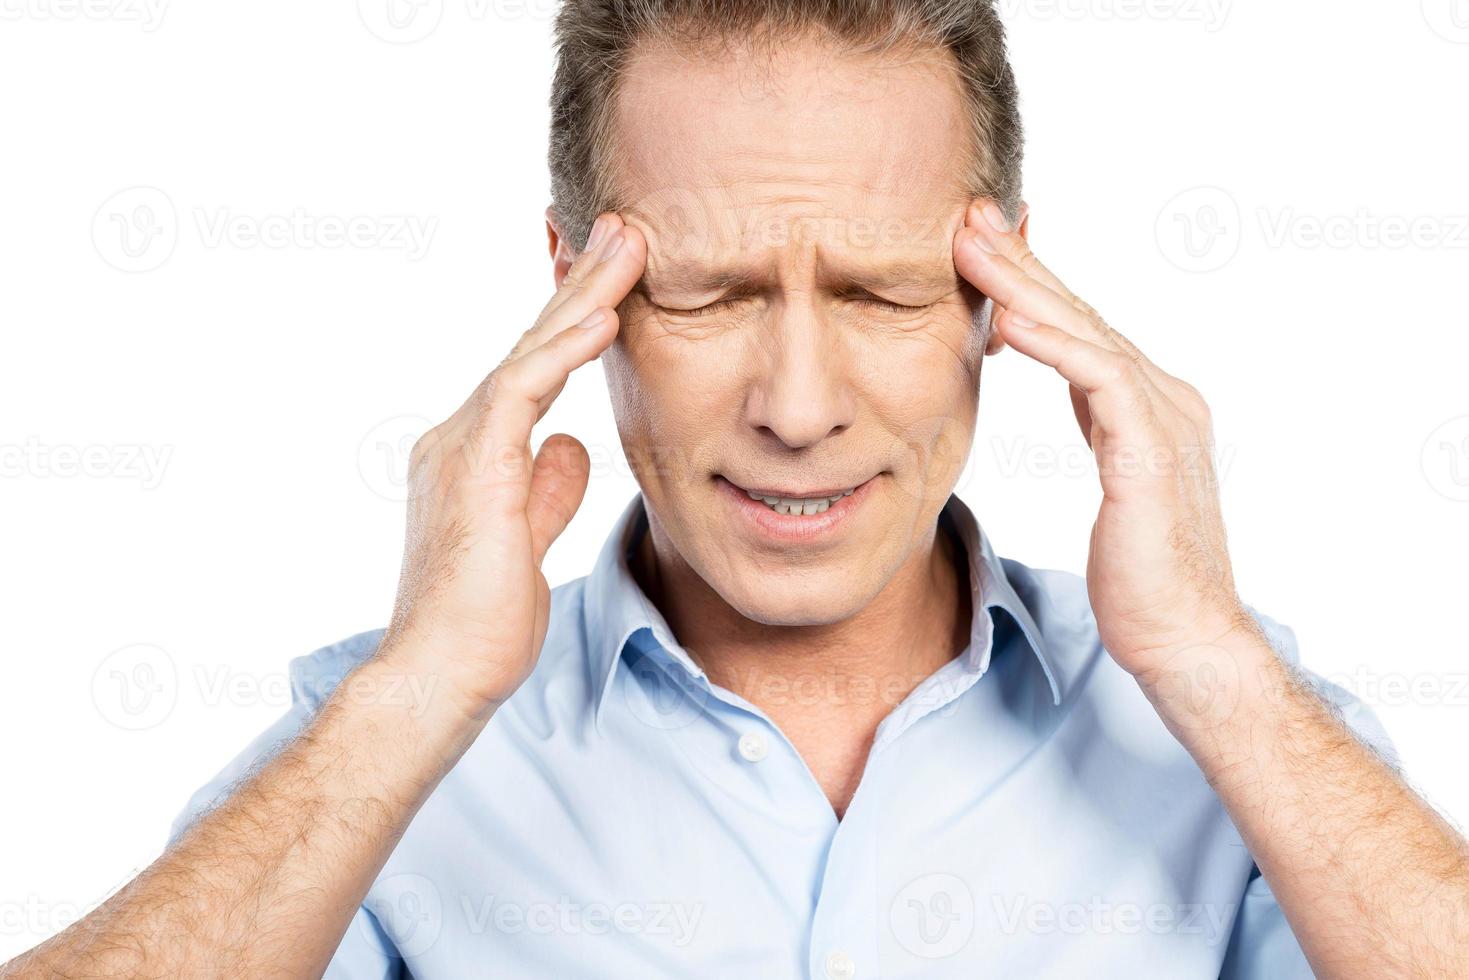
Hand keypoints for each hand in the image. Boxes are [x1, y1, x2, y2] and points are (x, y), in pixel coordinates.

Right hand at [380, 214, 646, 717]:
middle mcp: (459, 436)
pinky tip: (603, 318)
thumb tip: (576, 445)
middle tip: (625, 229)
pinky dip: (562, 353)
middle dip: (581, 283)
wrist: (440, 676)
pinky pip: (520, 394)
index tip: (616, 276)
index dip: (574, 319)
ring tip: (626, 247)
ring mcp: (459, 448)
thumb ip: (548, 487)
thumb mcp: (530, 541)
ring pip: (528, 353)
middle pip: (531, 345)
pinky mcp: (473, 469)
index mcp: (474, 452)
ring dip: (581, 296)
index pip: (533, 370)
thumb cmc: (482, 623)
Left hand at [953, 201, 1256, 681]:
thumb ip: (1096, 417)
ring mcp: (1164, 420)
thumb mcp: (1111, 472)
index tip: (979, 243)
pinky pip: (1100, 382)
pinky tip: (1008, 321)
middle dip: (1022, 261)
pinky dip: (1054, 347)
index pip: (1082, 325)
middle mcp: (1164, 397)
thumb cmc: (1140, 572)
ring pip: (1087, 334)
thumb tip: (1068, 376)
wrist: (1183, 639)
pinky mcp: (1151, 455)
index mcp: (1152, 401)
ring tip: (972, 247)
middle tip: (968, 215)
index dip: (1030, 280)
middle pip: (1081, 313)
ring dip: (1026, 286)